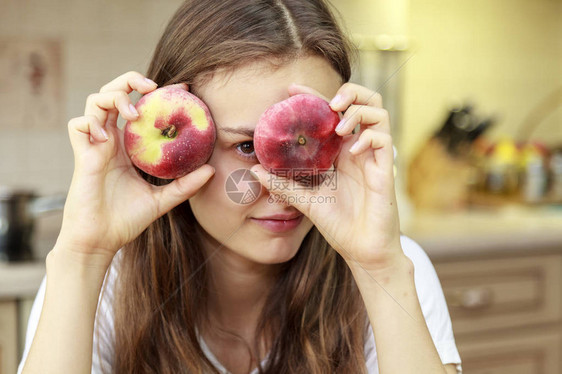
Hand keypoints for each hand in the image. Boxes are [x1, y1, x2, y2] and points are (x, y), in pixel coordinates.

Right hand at [56, 71, 214, 262]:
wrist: (101, 240)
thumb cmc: (127, 220)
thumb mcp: (162, 200)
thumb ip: (185, 185)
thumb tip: (212, 170)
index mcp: (128, 146)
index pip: (139, 106)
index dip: (154, 92)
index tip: (181, 88)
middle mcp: (111, 140)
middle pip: (113, 94)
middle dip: (129, 80)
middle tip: (151, 86)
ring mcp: (95, 146)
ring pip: (94, 101)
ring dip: (114, 97)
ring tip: (132, 112)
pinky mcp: (82, 156)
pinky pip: (77, 125)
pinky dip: (90, 122)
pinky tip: (107, 136)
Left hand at [250, 82, 401, 270]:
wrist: (362, 250)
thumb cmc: (339, 224)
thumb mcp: (305, 201)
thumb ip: (283, 184)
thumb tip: (254, 170)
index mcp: (341, 151)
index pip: (332, 112)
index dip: (314, 95)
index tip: (291, 90)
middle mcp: (358, 148)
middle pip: (364, 101)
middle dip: (349, 91)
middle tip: (329, 102)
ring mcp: (374, 157)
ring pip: (378, 111)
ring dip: (358, 111)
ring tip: (340, 126)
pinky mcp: (385, 169)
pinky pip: (383, 139)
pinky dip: (369, 136)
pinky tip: (354, 148)